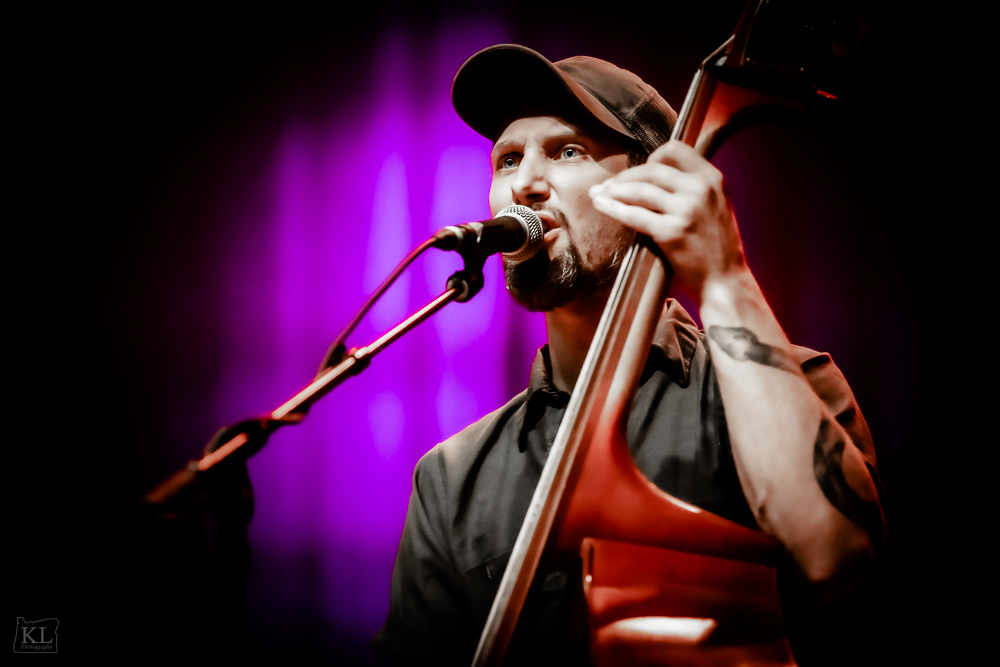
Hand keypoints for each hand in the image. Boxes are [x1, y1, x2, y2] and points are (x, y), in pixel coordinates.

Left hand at [590, 140, 746, 299]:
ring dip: (613, 190)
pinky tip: (602, 206)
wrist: (725, 281)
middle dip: (625, 176)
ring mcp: (686, 210)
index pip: (675, 150)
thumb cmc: (718, 248)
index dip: (652, 158)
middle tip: (609, 185)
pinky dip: (613, 208)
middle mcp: (700, 189)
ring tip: (599, 194)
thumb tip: (657, 177)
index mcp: (712, 178)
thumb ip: (693, 188)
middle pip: (651, 169)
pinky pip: (634, 215)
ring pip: (639, 190)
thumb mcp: (716, 205)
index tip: (638, 171)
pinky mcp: (671, 232)